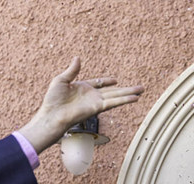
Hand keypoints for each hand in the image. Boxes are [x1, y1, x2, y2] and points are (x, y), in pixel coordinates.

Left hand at [18, 57, 143, 152]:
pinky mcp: (98, 108)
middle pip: (113, 91)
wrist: (52, 115)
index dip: (107, 81)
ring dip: (130, 94)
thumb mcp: (61, 80)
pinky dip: (124, 100)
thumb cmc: (53, 100)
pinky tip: (134, 98)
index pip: (99, 84)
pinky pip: (114, 102)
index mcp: (83, 88)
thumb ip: (72, 70)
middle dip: (126, 89)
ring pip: (117, 96)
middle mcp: (92, 96)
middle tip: (139, 87)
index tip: (115, 80)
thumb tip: (77, 58)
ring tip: (141, 91)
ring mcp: (96, 102)